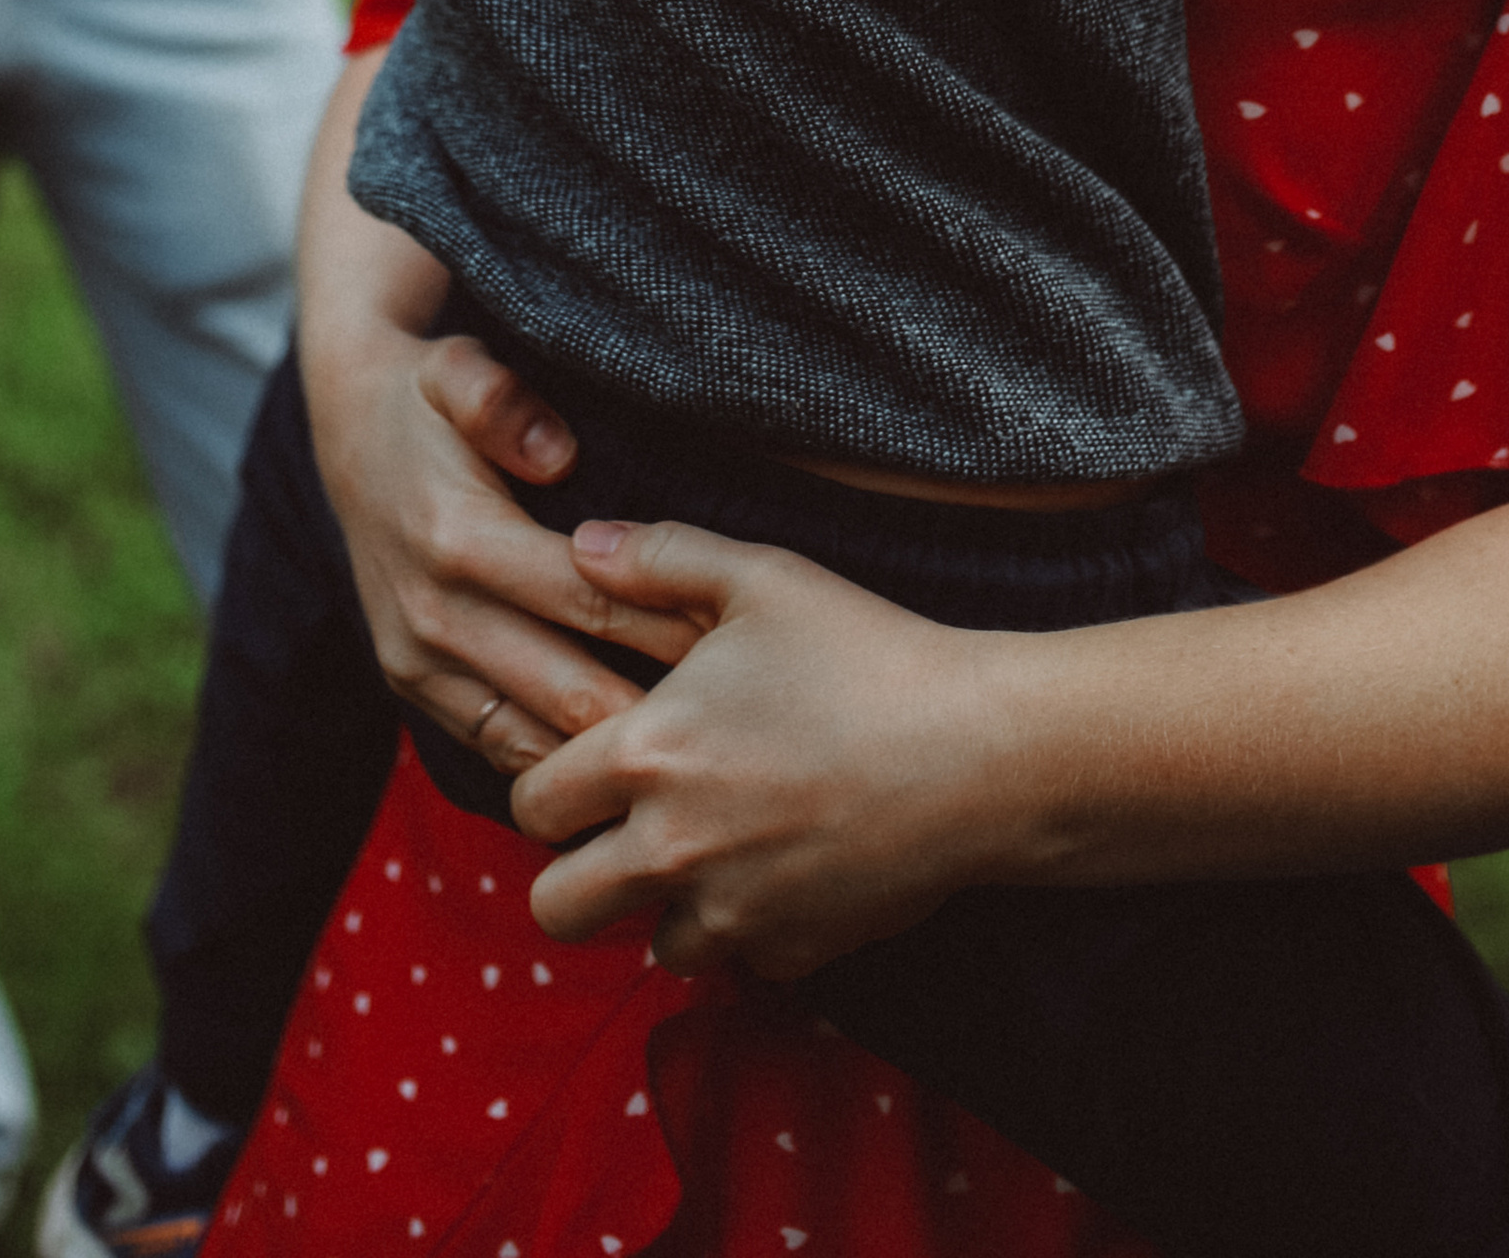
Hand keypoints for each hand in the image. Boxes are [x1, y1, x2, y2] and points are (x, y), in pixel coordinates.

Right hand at [327, 326, 711, 775]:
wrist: (348, 436)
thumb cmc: (425, 399)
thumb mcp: (454, 368)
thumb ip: (498, 399)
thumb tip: (555, 453)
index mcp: (457, 537)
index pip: (590, 600)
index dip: (670, 625)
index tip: (740, 644)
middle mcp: (433, 614)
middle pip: (571, 690)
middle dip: (659, 712)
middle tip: (743, 724)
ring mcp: (417, 662)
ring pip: (534, 746)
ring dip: (612, 759)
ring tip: (698, 758)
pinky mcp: (413, 687)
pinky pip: (497, 750)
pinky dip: (563, 767)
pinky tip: (628, 765)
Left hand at [513, 521, 1019, 980]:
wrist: (977, 752)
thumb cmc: (865, 653)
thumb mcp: (761, 577)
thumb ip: (659, 557)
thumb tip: (582, 544)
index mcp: (645, 755)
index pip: (531, 804)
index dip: (546, 787)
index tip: (582, 773)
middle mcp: (670, 849)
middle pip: (556, 908)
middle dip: (572, 877)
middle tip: (616, 838)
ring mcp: (732, 912)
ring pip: (650, 947)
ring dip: (665, 911)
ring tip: (712, 854)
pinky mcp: (793, 953)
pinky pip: (743, 963)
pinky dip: (752, 930)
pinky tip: (786, 870)